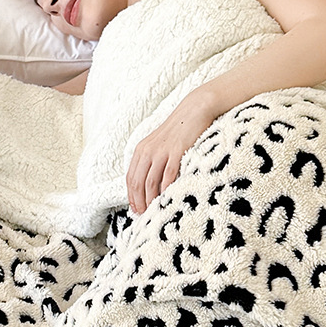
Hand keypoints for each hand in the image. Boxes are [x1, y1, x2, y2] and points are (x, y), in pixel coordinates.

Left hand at [125, 96, 219, 214]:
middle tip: (144, 216)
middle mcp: (148, 151)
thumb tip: (150, 184)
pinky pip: (168, 175)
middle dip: (139, 202)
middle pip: (138, 183)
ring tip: (154, 211)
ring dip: (151, 200)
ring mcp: (162, 151)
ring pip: (151, 182)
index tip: (136, 210)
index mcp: (141, 150)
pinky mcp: (177, 151)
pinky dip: (166, 190)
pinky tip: (167, 199)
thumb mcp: (159, 144)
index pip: (130, 178)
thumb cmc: (179, 131)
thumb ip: (152, 160)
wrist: (194, 110)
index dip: (131, 196)